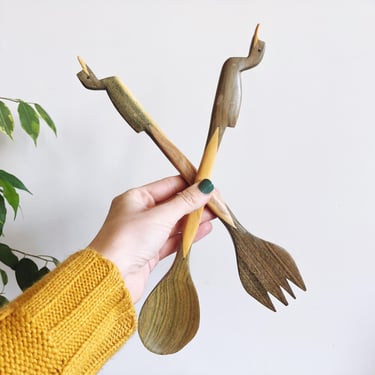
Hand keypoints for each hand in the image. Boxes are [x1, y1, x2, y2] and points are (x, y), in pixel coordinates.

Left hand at [88, 175, 214, 302]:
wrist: (111, 278)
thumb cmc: (124, 243)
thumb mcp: (160, 216)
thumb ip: (185, 202)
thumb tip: (203, 188)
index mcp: (136, 198)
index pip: (169, 185)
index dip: (190, 184)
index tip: (208, 185)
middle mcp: (140, 214)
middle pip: (174, 204)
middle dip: (195, 203)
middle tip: (216, 202)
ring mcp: (145, 234)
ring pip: (175, 223)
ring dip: (195, 219)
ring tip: (215, 215)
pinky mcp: (150, 252)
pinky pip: (173, 240)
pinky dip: (188, 236)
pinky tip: (203, 230)